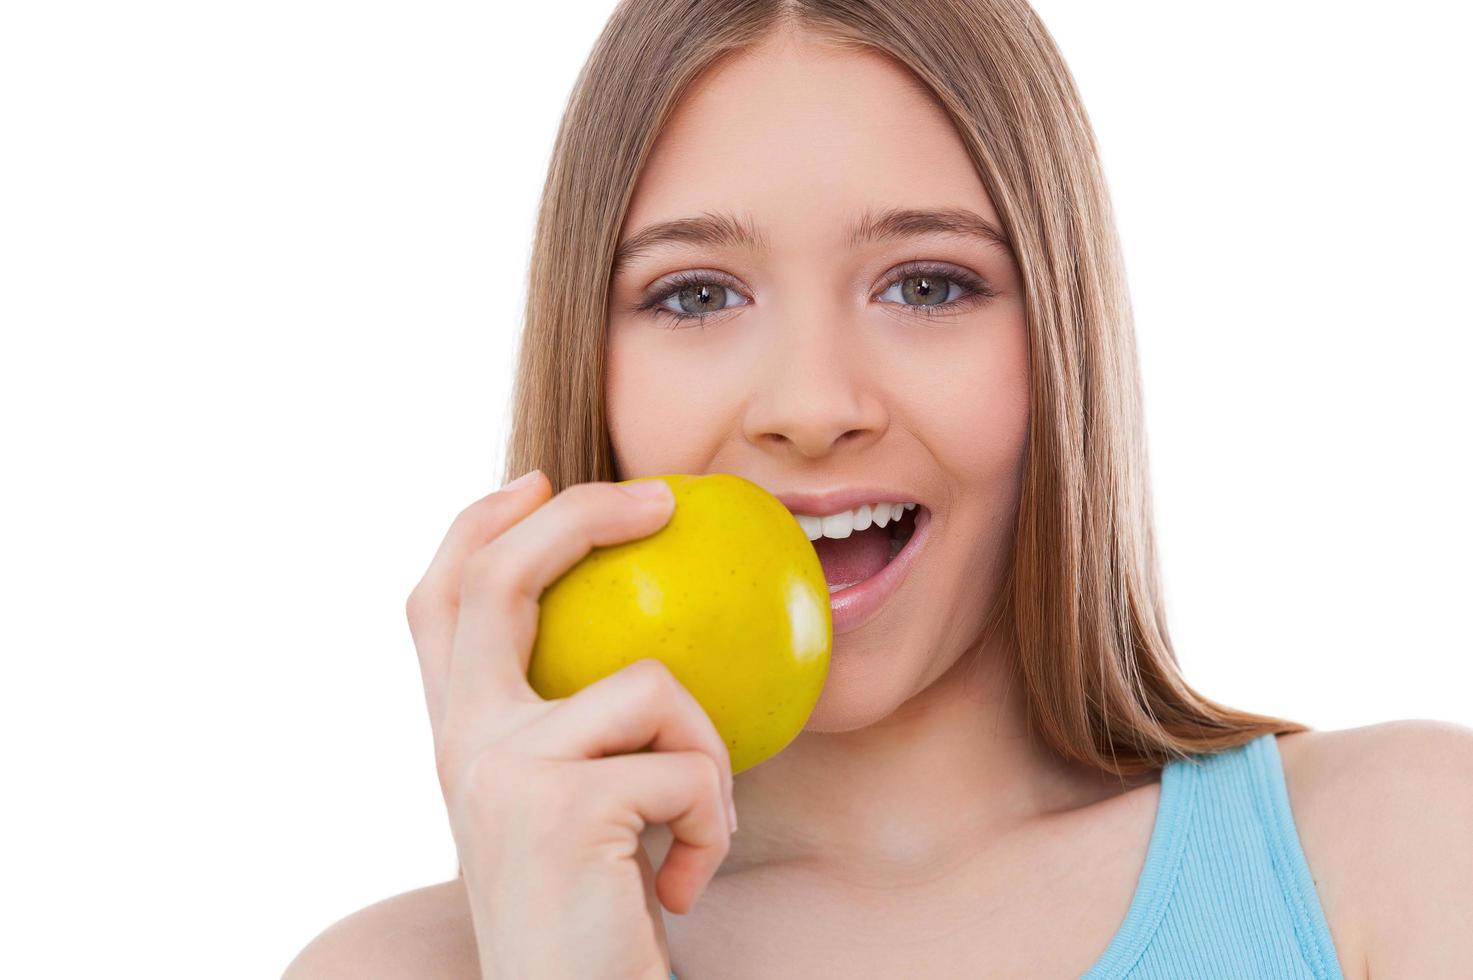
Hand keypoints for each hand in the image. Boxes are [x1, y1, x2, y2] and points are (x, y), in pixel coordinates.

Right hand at [406, 472, 733, 979]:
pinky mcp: (560, 806)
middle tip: (662, 501)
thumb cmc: (593, 918)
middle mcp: (460, 743)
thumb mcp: (574, 808)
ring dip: (707, 759)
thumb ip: (577, 728)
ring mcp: (501, 769)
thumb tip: (651, 634)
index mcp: (460, 737)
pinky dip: (713, 823)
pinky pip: (692, 766)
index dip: (477, 526)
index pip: (440, 603)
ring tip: (695, 831)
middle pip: (502, 580)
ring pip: (653, 684)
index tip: (538, 479)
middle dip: (582, 517)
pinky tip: (682, 886)